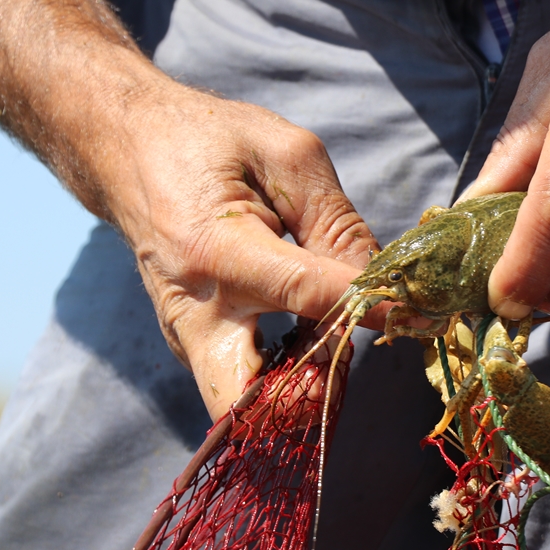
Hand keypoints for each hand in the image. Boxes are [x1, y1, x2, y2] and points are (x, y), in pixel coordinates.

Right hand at [102, 81, 379, 417]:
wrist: (127, 150)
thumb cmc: (209, 142)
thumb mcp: (286, 155)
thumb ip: (336, 221)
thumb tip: (382, 281)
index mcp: (216, 249)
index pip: (309, 295)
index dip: (372, 307)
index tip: (423, 315)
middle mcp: (194, 309)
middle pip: (249, 405)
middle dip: (311, 397)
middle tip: (350, 357)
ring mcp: (185, 337)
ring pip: (244, 407)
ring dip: (299, 392)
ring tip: (335, 344)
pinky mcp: (190, 347)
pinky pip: (241, 383)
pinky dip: (283, 377)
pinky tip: (309, 337)